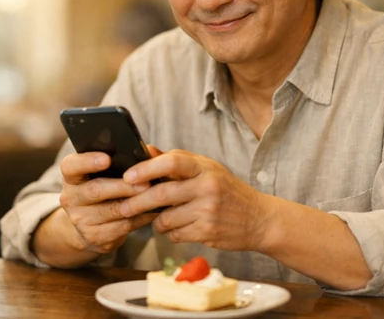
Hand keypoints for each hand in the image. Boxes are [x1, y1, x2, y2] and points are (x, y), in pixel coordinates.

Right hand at [59, 152, 157, 253]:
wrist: (88, 223)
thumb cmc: (101, 188)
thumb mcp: (100, 174)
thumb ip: (117, 161)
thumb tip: (147, 151)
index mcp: (71, 177)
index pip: (71, 166)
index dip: (87, 161)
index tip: (107, 158)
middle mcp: (70, 198)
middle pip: (95, 190)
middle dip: (123, 186)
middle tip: (145, 182)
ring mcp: (80, 220)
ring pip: (112, 211)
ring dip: (136, 203)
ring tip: (155, 196)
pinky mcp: (94, 237)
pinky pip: (122, 226)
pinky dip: (140, 218)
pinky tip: (152, 211)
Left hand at [119, 146, 273, 251]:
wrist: (259, 219)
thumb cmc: (227, 190)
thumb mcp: (207, 169)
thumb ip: (177, 160)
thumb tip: (146, 150)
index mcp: (205, 167)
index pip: (171, 161)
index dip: (146, 168)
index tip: (128, 176)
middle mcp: (207, 187)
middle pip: (161, 194)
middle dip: (137, 202)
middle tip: (123, 206)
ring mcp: (208, 211)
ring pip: (165, 218)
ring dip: (156, 221)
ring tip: (160, 218)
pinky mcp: (207, 232)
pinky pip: (175, 234)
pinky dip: (171, 232)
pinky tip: (178, 227)